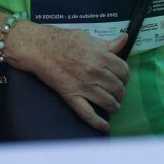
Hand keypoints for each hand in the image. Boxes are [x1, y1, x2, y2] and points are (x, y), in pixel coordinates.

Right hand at [3, 22, 129, 132]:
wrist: (38, 47)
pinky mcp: (71, 95)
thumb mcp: (88, 37)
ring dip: (114, 105)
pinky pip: (88, 113)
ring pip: (108, 101)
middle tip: (117, 92)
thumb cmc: (61, 40)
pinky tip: (105, 126)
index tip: (122, 78)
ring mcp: (84, 86)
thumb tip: (124, 39)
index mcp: (100, 56)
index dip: (125, 76)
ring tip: (113, 105)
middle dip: (120, 91)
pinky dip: (98, 123)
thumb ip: (108, 43)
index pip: (123, 70)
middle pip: (118, 87)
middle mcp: (95, 72)